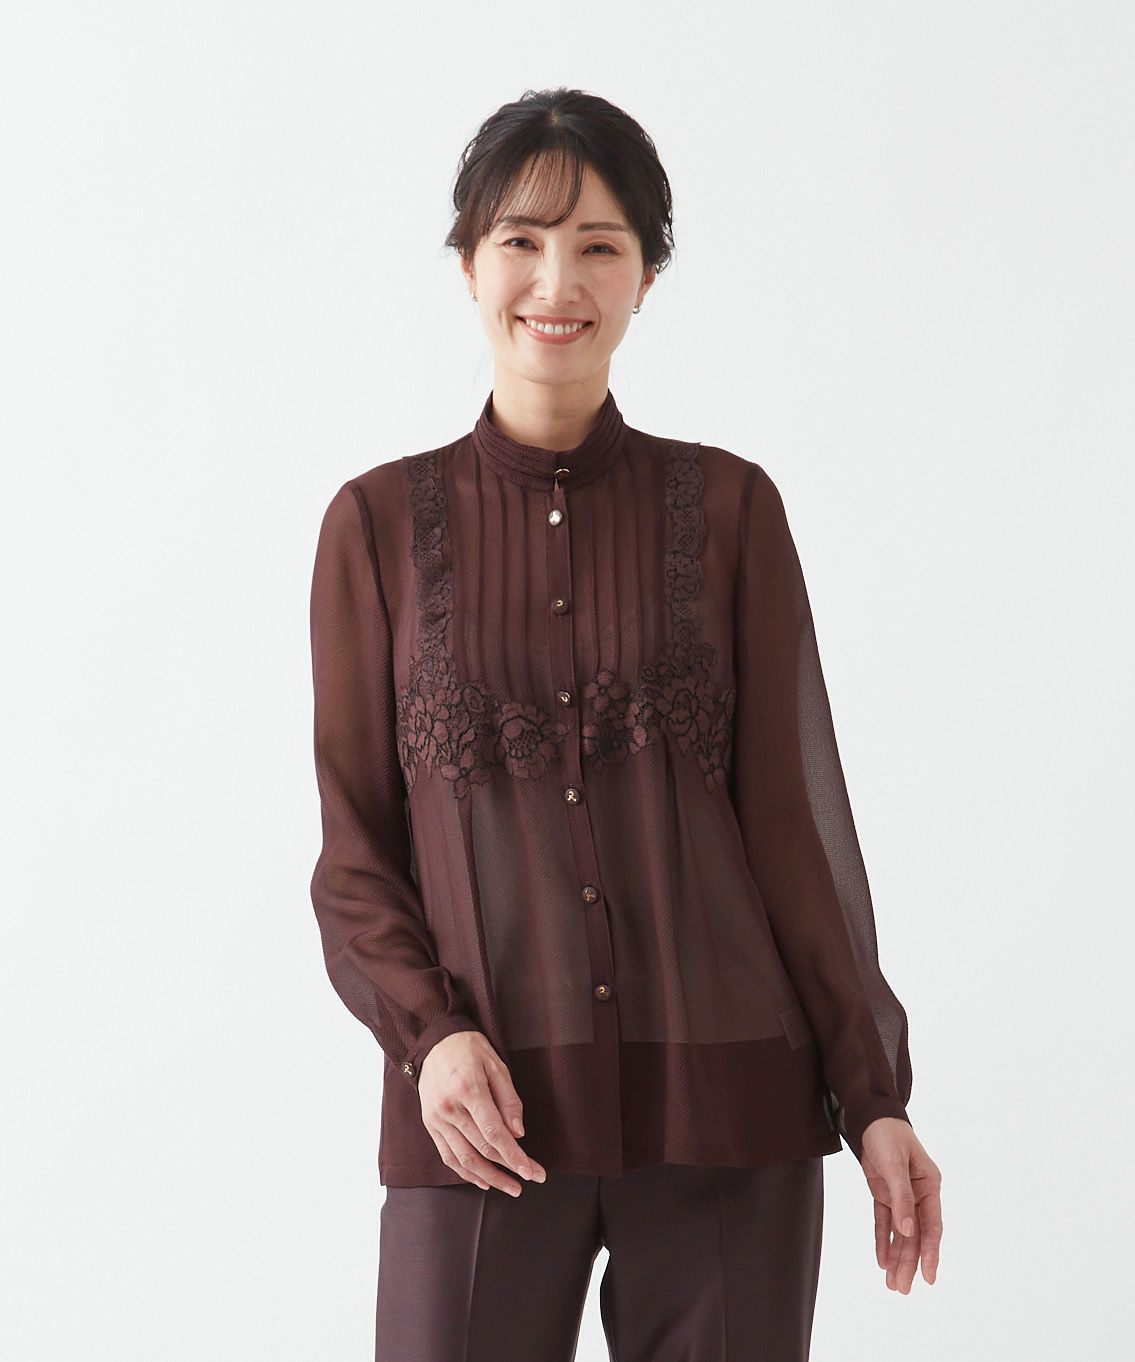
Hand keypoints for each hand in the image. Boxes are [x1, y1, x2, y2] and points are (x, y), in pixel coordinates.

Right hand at [417, 1030, 546, 1195]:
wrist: (433, 1041)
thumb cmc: (469, 1049)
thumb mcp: (496, 1065)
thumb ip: (509, 1100)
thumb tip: (518, 1133)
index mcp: (468, 1090)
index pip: (494, 1133)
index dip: (514, 1156)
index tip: (532, 1171)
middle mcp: (449, 1109)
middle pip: (482, 1149)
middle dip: (509, 1168)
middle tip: (532, 1178)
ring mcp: (436, 1119)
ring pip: (464, 1159)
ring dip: (489, 1178)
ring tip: (511, 1187)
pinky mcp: (430, 1125)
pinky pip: (448, 1157)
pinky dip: (466, 1173)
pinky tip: (484, 1181)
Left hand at [860, 1117, 942, 1292]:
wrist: (869, 1116)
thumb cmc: (887, 1134)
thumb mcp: (894, 1164)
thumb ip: (901, 1197)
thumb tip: (908, 1231)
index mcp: (930, 1185)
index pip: (931, 1226)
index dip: (930, 1252)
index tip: (928, 1276)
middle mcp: (919, 1194)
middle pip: (916, 1235)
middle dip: (909, 1262)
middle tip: (903, 1289)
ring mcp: (902, 1195)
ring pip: (901, 1233)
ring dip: (896, 1257)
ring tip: (893, 1284)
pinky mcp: (885, 1194)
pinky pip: (884, 1222)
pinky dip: (883, 1241)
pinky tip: (881, 1261)